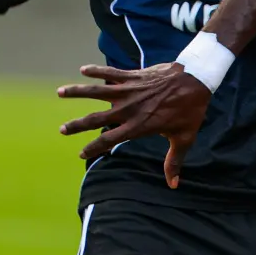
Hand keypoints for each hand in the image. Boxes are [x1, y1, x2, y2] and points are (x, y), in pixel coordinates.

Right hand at [58, 62, 211, 188]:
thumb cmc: (190, 110)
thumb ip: (174, 161)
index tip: (81, 153)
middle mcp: (129, 109)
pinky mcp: (133, 76)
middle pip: (97, 119)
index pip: (110, 140)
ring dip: (77, 92)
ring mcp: (129, 91)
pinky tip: (83, 69)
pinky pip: (111, 72)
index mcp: (139, 126)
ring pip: (97, 92)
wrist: (195, 79)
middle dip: (78, 125)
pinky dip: (97, 70)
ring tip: (60, 92)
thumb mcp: (183, 138)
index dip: (94, 147)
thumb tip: (173, 185)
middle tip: (62, 130)